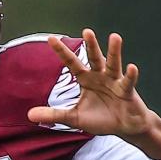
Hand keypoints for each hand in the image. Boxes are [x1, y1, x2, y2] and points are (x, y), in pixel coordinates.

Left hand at [27, 30, 160, 159]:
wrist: (123, 127)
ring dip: (114, 51)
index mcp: (86, 80)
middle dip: (91, 45)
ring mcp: (115, 82)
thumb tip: (29, 114)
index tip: (51, 39)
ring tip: (115, 37)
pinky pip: (128, 82)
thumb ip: (54, 114)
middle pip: (94, 58)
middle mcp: (100, 76)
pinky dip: (131, 76)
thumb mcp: (74, 118)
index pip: (72, 63)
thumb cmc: (101, 119)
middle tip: (86, 32)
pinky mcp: (127, 91)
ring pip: (114, 64)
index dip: (62, 52)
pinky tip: (131, 67)